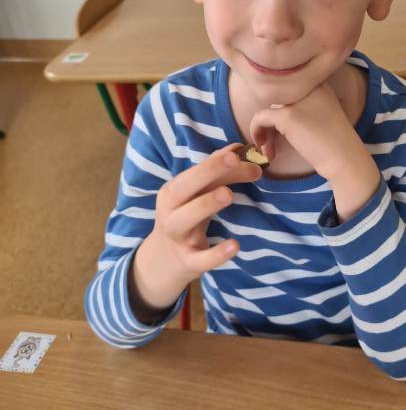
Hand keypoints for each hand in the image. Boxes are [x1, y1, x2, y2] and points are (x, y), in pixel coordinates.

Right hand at [132, 143, 261, 309]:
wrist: (163, 261)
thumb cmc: (185, 218)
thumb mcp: (194, 196)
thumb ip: (215, 172)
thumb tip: (239, 147)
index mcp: (173, 192)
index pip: (194, 173)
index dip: (215, 162)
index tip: (239, 153)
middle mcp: (170, 211)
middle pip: (183, 189)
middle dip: (207, 172)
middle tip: (235, 161)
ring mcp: (177, 237)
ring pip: (186, 219)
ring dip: (206, 204)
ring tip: (229, 194)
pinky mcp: (188, 261)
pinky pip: (200, 259)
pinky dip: (216, 254)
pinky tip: (235, 245)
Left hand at [249, 83, 367, 183]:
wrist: (345, 159)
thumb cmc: (333, 143)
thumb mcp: (321, 114)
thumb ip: (301, 106)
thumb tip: (270, 112)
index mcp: (317, 83)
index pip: (286, 90)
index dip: (279, 110)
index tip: (280, 130)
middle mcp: (306, 86)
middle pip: (275, 100)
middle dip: (270, 122)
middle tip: (271, 143)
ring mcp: (296, 100)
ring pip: (267, 109)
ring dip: (263, 129)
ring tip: (269, 149)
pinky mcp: (287, 116)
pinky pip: (260, 118)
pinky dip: (256, 131)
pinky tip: (265, 148)